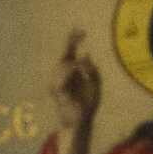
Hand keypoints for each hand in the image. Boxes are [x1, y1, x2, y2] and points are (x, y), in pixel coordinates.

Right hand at [50, 28, 100, 148]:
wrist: (82, 121)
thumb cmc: (87, 105)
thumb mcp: (95, 85)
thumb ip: (92, 71)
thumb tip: (87, 55)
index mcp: (71, 73)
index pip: (69, 52)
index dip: (72, 40)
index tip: (81, 32)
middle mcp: (62, 76)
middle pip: (64, 55)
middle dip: (70, 42)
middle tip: (81, 34)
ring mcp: (57, 82)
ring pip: (64, 63)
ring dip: (78, 63)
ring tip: (88, 71)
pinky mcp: (57, 90)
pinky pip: (64, 75)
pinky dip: (75, 71)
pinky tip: (84, 73)